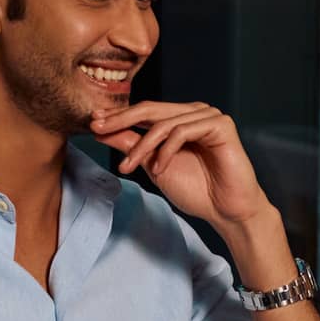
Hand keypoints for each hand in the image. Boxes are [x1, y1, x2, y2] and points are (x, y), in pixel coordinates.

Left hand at [89, 101, 269, 231]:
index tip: (92, 124)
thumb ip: (132, 147)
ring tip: (128, 167)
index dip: (118, 116)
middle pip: (151, 109)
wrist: (227, 211)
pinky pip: (183, 131)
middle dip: (121, 120)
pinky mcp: (221, 125)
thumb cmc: (197, 191)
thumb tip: (103, 130)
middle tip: (97, 128)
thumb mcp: (155, 166)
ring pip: (164, 123)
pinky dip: (167, 150)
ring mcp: (209, 116)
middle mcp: (195, 112)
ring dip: (141, 146)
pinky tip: (160, 169)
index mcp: (181, 118)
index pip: (145, 112)